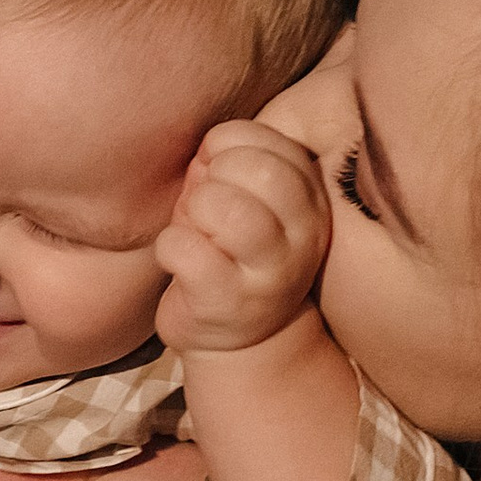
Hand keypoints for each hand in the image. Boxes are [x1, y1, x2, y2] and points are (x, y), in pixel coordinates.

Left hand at [155, 124, 330, 354]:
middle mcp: (305, 234)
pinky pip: (187, 251)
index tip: (217, 174)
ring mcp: (272, 274)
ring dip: (195, 210)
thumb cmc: (232, 249)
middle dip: (216, 175)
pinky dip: (170, 247)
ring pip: (229, 209)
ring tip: (195, 230)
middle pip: (261, 171)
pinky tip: (178, 259)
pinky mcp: (231, 303)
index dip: (226, 146)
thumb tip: (207, 149)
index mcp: (311, 196)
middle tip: (206, 203)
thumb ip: (232, 160)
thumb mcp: (244, 196)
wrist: (242, 339)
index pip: (270, 141)